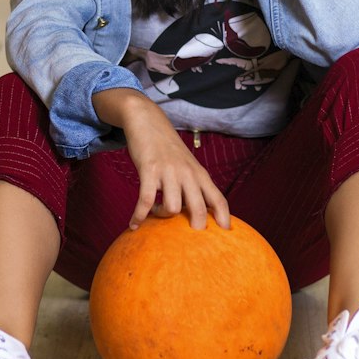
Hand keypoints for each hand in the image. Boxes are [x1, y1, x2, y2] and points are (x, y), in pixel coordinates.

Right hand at [95, 92, 229, 230]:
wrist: (148, 122)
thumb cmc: (168, 149)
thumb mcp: (188, 165)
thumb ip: (195, 186)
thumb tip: (199, 214)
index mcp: (199, 174)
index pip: (218, 199)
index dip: (224, 218)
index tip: (225, 234)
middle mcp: (188, 174)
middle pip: (199, 208)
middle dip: (195, 227)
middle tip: (184, 237)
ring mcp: (169, 172)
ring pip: (173, 208)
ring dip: (162, 217)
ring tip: (155, 212)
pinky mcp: (149, 170)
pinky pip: (145, 200)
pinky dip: (139, 216)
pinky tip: (134, 224)